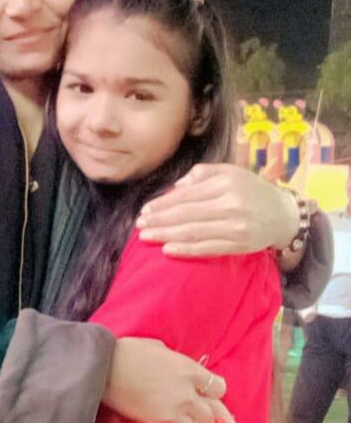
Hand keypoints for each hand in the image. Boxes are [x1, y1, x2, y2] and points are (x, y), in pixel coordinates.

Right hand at [103, 338, 236, 422]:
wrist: (103, 368)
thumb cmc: (128, 352)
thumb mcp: (159, 349)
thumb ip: (177, 362)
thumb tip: (180, 369)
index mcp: (189, 370)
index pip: (219, 388)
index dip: (213, 391)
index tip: (204, 392)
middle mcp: (187, 393)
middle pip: (212, 415)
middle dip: (204, 413)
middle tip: (192, 410)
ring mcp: (173, 411)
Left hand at [136, 163, 299, 255]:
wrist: (284, 215)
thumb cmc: (252, 191)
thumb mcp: (231, 172)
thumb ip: (202, 174)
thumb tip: (176, 186)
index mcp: (226, 183)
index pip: (186, 195)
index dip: (162, 204)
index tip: (145, 210)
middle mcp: (231, 204)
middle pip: (186, 214)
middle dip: (159, 220)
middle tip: (139, 225)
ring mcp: (235, 226)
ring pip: (193, 232)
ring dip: (166, 235)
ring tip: (146, 237)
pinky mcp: (239, 245)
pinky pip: (207, 248)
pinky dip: (185, 250)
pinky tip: (167, 249)